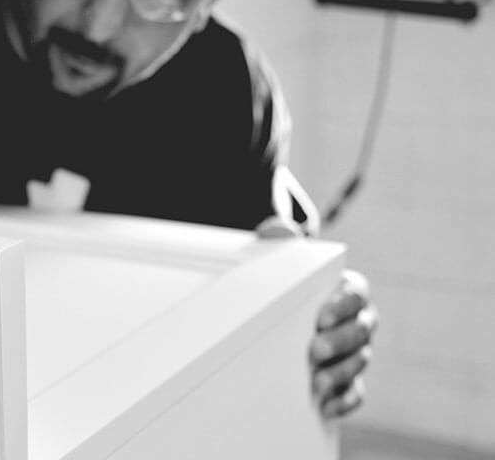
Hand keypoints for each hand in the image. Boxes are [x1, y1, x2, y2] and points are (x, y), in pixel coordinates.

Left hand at [256, 214, 377, 418]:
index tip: (320, 316)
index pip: (356, 293)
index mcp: (347, 291)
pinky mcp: (348, 381)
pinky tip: (325, 406)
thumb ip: (280, 241)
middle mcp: (358, 321)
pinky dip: (343, 401)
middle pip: (360, 331)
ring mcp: (356, 353)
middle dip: (339, 342)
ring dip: (339, 373)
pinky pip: (355, 394)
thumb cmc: (290, 287)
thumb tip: (275, 229)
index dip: (342, 305)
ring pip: (359, 363)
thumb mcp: (282, 261)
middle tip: (314, 349)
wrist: (288, 317)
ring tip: (316, 382)